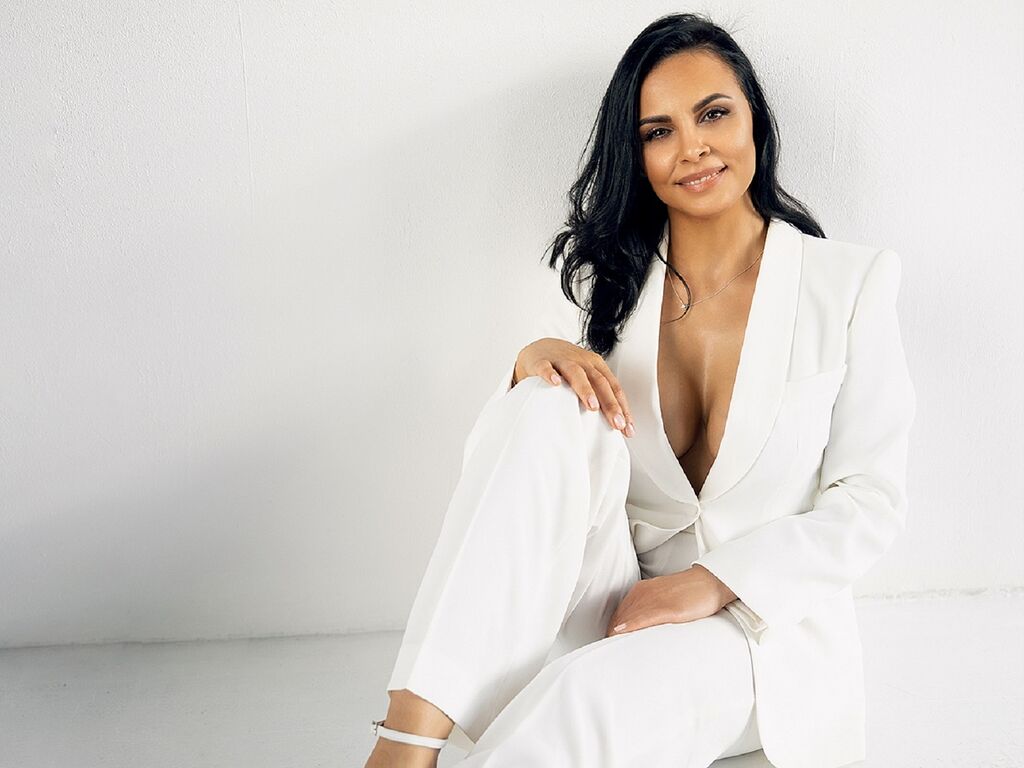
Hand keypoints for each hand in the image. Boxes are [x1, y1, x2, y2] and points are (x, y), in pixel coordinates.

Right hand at [514, 338, 635, 436]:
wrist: (540, 348)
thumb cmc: (567, 370)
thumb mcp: (586, 378)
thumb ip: (598, 396)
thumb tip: (615, 426)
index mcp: (595, 366)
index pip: (613, 387)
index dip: (622, 407)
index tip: (627, 429)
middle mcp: (582, 361)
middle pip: (599, 381)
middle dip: (610, 403)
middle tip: (617, 423)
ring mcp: (561, 360)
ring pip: (576, 373)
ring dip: (586, 390)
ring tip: (593, 407)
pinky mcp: (541, 361)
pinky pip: (545, 367)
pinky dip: (550, 374)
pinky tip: (555, 383)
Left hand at [604, 565, 734, 636]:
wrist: (711, 582)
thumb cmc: (690, 592)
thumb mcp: (665, 597)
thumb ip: (651, 608)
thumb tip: (641, 627)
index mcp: (642, 590)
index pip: (620, 612)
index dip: (613, 629)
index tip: (610, 643)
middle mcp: (644, 593)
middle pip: (620, 616)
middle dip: (612, 633)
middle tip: (607, 651)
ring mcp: (656, 599)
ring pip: (629, 617)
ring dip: (618, 632)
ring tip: (610, 649)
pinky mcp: (668, 608)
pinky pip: (644, 617)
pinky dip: (631, 625)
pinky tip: (621, 633)